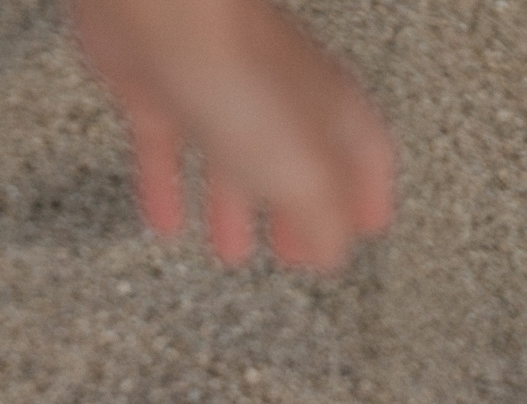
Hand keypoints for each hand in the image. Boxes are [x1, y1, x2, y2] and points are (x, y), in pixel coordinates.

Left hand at [68, 0, 394, 270]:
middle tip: (299, 251)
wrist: (158, 10)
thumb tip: (333, 255)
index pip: (367, 157)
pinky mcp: (160, 89)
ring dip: (236, 208)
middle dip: (300, 212)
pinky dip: (170, 189)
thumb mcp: (302, 172)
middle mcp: (278, 95)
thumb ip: (323, 220)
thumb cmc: (235, 70)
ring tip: (234, 249)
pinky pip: (170, 151)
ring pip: (235, 159)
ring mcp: (219, 90)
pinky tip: (165, 217)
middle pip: (299, 163)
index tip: (366, 230)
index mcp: (327, 109)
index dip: (368, 198)